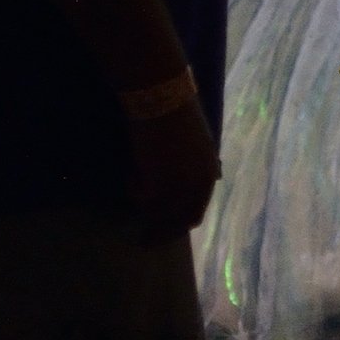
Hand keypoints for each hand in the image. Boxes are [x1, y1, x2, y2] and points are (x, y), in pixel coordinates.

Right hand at [126, 92, 219, 241]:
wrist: (163, 98)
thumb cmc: (176, 113)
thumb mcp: (194, 145)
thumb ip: (191, 169)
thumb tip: (180, 189)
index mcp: (209, 175)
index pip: (195, 212)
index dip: (179, 224)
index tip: (165, 232)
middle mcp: (198, 186)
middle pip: (179, 222)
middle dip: (162, 233)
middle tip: (144, 240)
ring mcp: (178, 187)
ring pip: (156, 211)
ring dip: (142, 201)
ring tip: (132, 182)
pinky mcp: (156, 183)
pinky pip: (140, 195)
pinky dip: (132, 186)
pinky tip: (130, 169)